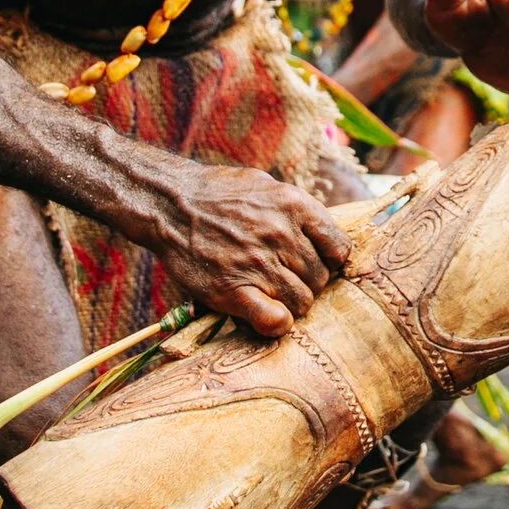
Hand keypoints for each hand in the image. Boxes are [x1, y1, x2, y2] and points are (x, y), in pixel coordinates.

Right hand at [146, 163, 352, 337]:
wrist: (169, 202)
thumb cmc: (217, 193)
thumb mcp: (265, 185)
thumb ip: (296, 210)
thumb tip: (322, 235)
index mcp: (294, 206)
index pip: (339, 248)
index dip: (330, 261)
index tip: (317, 263)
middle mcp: (281, 235)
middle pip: (321, 278)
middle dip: (308, 283)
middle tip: (286, 280)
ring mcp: (258, 264)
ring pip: (303, 302)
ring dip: (292, 303)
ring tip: (273, 295)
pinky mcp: (234, 290)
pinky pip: (274, 320)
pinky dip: (277, 323)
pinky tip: (269, 316)